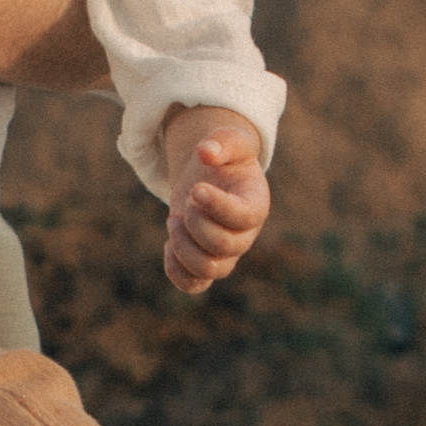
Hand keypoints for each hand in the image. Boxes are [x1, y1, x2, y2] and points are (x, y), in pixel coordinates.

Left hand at [162, 111, 268, 294]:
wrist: (211, 176)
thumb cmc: (225, 157)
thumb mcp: (229, 140)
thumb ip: (223, 141)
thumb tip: (206, 151)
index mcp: (256, 205)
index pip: (244, 218)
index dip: (218, 207)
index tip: (196, 189)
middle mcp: (244, 235)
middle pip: (224, 247)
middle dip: (196, 224)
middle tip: (185, 204)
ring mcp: (225, 254)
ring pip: (208, 270)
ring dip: (182, 247)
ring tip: (174, 220)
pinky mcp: (205, 264)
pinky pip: (194, 285)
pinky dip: (175, 271)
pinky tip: (169, 244)